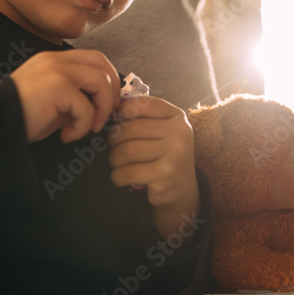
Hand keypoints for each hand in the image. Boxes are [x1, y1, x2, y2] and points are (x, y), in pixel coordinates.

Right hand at [9, 50, 118, 142]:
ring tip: (90, 128)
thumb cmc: (21, 116)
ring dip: (102, 110)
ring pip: (100, 82)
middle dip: (112, 91)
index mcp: (54, 60)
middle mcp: (56, 60)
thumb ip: (75, 97)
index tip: (109, 102)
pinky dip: (83, 126)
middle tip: (107, 115)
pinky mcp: (57, 87)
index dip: (109, 78)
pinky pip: (86, 108)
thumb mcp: (54, 102)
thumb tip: (101, 107)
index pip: (94, 58)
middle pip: (101, 64)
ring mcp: (57, 70)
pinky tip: (67, 135)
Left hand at [107, 96, 200, 238]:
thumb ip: (144, 117)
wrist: (181, 190)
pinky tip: (120, 177)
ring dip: (114, 158)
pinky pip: (128, 172)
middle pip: (130, 129)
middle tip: (113, 147)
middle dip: (114, 139)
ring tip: (116, 162)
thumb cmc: (164, 156)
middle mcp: (179, 133)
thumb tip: (112, 106)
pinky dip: (117, 176)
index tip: (117, 120)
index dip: (124, 110)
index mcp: (177, 117)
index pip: (143, 104)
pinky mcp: (164, 175)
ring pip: (126, 151)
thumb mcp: (163, 131)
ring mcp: (174, 154)